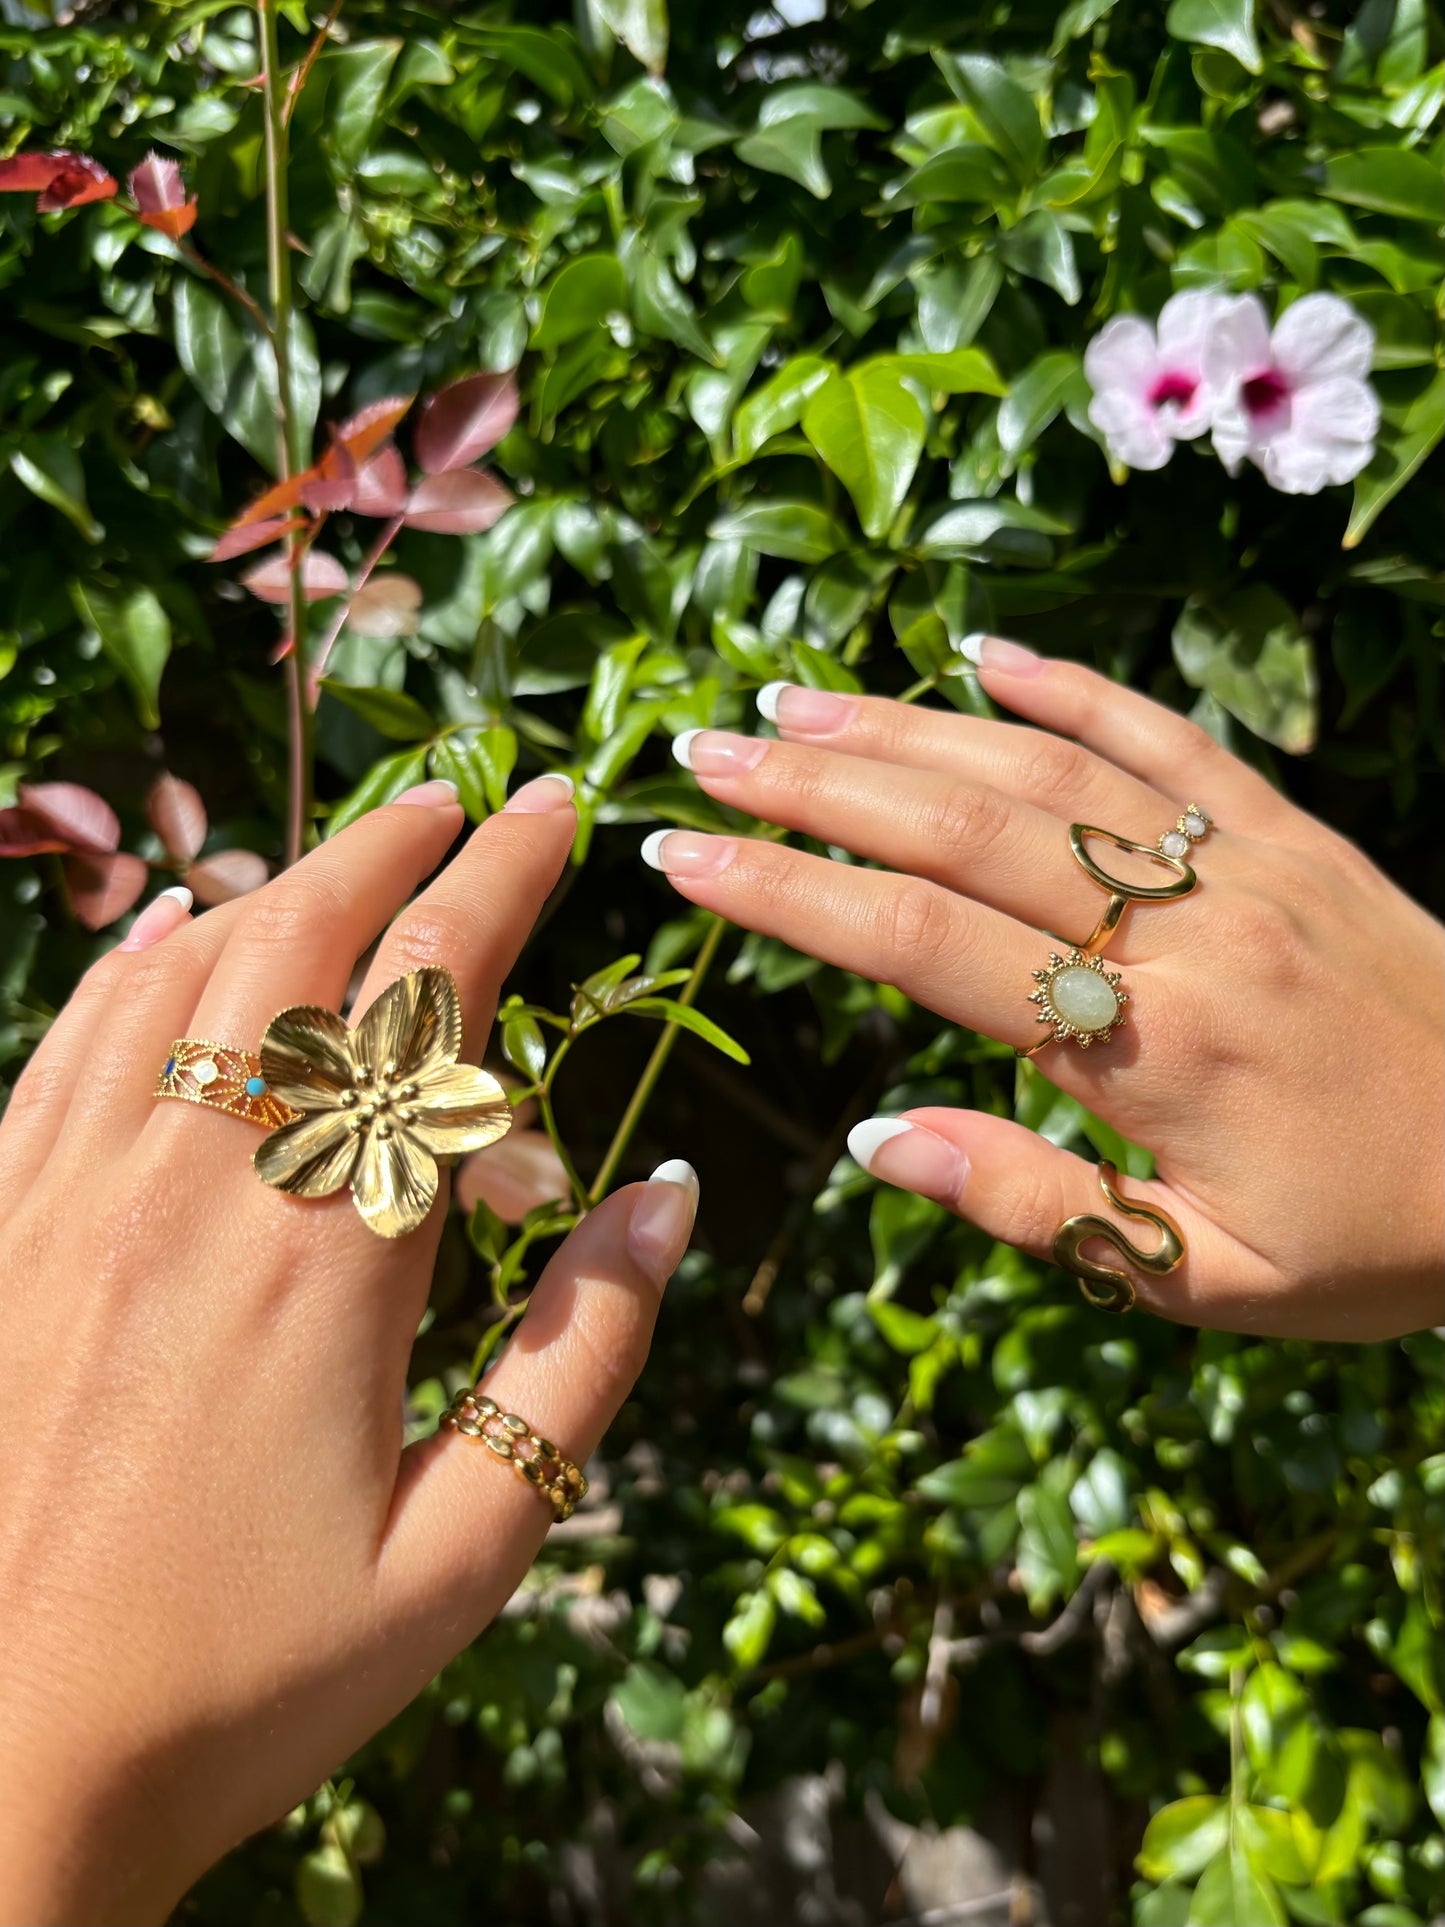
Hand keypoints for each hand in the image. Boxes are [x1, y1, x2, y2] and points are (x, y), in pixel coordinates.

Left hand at [0, 773, 697, 1924]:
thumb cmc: (247, 1678)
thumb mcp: (467, 1554)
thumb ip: (583, 1355)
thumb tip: (669, 1193)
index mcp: (330, 1254)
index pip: (431, 1000)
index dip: (501, 881)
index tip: (552, 811)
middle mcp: (195, 1188)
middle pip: (302, 942)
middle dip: (392, 847)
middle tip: (460, 798)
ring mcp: (72, 1198)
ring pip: (183, 970)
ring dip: (278, 883)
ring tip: (348, 852)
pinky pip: (72, 1042)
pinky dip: (137, 960)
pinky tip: (171, 933)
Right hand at [647, 638, 1442, 1339]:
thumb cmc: (1374, 1243)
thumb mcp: (1201, 1279)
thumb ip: (1034, 1207)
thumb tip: (878, 1142)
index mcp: (1154, 1053)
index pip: (928, 946)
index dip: (792, 896)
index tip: (687, 860)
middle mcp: (1191, 933)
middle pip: (969, 828)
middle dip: (820, 786)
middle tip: (705, 754)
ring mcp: (1248, 866)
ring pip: (1053, 768)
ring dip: (912, 727)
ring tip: (794, 704)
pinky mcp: (1298, 834)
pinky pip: (1175, 740)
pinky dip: (1078, 686)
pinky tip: (986, 653)